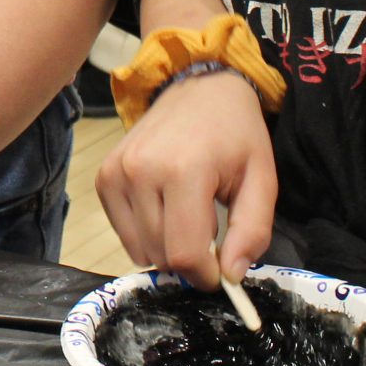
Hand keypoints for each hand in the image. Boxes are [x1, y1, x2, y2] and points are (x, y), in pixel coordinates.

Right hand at [93, 69, 275, 288]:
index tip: (222, 270)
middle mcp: (141, 172)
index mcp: (185, 171)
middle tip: (210, 233)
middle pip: (161, 255)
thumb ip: (252, 231)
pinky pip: (123, 232)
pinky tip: (165, 208)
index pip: (184, 254)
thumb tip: (231, 276)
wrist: (200, 89)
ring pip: (140, 249)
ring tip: (188, 216)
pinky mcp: (104, 178)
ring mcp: (116, 173)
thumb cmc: (236, 135)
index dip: (206, 275)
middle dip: (190, 261)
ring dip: (167, 248)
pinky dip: (146, 234)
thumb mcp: (262, 179)